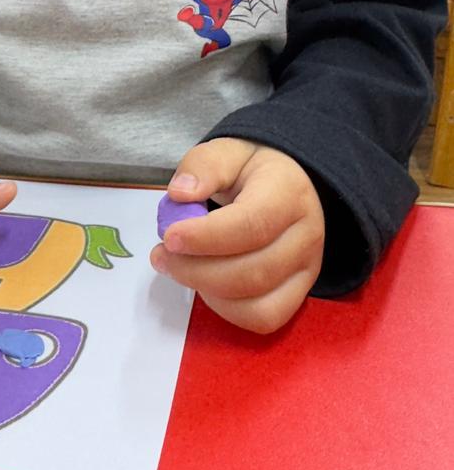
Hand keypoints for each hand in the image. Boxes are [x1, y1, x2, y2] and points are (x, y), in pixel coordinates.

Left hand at [150, 138, 323, 333]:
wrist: (288, 185)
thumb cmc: (252, 171)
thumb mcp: (227, 152)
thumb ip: (203, 167)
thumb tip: (180, 194)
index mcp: (288, 192)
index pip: (252, 224)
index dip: (206, 237)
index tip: (169, 237)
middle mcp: (306, 234)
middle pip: (253, 271)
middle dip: (197, 271)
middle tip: (161, 255)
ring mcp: (307, 268)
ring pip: (258, 303)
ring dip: (207, 291)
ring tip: (177, 267)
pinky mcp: (299, 293)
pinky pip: (263, 318)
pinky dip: (226, 310)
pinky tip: (204, 284)